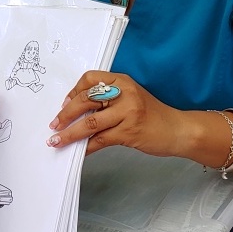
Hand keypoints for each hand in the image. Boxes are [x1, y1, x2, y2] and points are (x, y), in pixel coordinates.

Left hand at [48, 70, 183, 157]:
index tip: (63, 104)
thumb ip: (108, 99)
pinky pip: (100, 140)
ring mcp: (128, 112)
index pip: (90, 79)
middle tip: (54, 125)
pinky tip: (78, 152)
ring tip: (57, 141)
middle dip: (65, 114)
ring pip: (90, 123)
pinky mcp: (129, 132)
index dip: (73, 91)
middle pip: (85, 100)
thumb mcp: (130, 97)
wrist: (178, 129)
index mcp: (122, 80)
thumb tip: (76, 111)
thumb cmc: (152, 115)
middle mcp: (125, 93)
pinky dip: (86, 148)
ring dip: (69, 133)